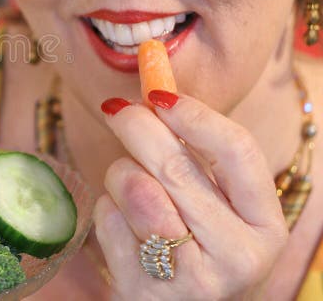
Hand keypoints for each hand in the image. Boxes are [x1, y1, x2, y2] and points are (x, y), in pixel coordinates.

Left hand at [93, 92, 287, 299]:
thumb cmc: (195, 248)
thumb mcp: (218, 209)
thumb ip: (196, 156)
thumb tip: (154, 91)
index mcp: (265, 225)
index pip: (238, 151)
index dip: (195, 115)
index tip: (160, 94)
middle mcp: (238, 255)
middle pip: (176, 165)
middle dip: (137, 126)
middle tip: (116, 109)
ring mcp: (191, 278)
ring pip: (135, 188)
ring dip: (120, 174)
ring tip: (127, 185)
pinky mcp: (144, 289)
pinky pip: (109, 218)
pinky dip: (106, 208)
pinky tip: (122, 224)